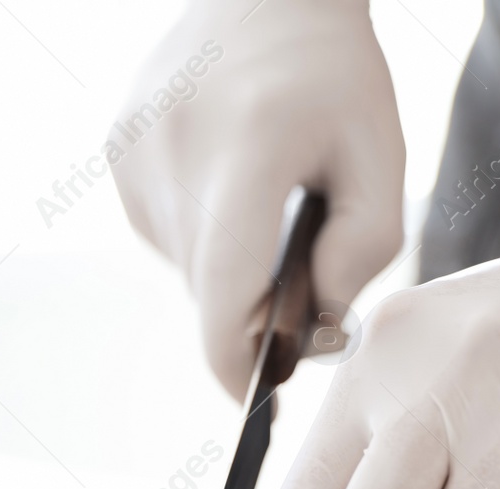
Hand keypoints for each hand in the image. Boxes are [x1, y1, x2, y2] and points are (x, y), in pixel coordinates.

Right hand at [108, 0, 404, 398]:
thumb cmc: (336, 74)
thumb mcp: (382, 156)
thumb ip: (363, 251)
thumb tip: (313, 326)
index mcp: (248, 153)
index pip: (224, 294)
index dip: (238, 364)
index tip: (259, 402)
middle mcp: (176, 155)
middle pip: (208, 290)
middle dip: (253, 310)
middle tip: (302, 282)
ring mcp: (135, 154)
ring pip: (185, 265)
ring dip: (227, 267)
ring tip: (265, 206)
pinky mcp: (116, 151)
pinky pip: (163, 232)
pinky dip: (200, 231)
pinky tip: (229, 180)